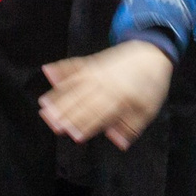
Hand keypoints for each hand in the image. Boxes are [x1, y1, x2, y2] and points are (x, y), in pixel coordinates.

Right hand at [40, 41, 174, 148]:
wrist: (152, 52)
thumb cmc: (151, 83)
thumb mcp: (148, 109)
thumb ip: (131, 127)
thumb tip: (119, 143)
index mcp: (120, 97)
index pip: (100, 114)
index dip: (87, 125)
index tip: (74, 135)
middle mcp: (105, 84)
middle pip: (82, 100)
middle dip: (65, 112)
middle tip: (50, 121)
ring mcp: (97, 71)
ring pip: (74, 85)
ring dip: (57, 94)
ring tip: (43, 104)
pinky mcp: (92, 61)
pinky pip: (74, 65)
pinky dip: (60, 68)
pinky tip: (48, 70)